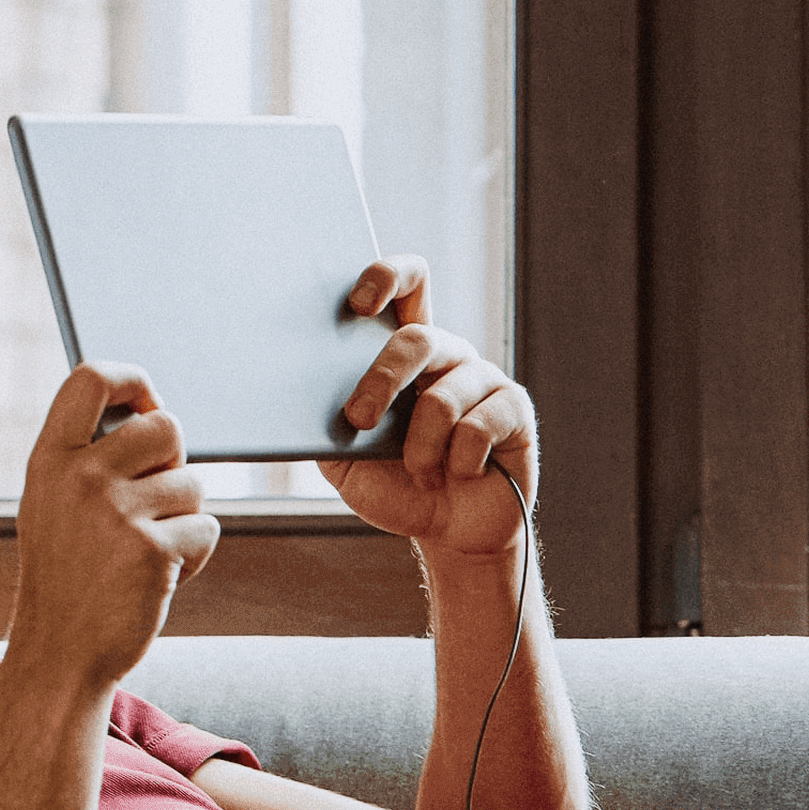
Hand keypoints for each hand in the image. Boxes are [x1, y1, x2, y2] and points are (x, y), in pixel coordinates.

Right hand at [10, 363, 219, 688]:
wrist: (61, 652)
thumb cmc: (66, 575)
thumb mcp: (52, 505)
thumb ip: (87, 458)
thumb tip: (154, 412)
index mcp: (50, 460)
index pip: (92, 378)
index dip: (133, 379)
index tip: (146, 402)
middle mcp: (81, 478)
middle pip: (166, 426)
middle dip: (174, 463)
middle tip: (152, 503)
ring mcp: (117, 513)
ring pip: (193, 483)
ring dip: (184, 517)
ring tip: (146, 551)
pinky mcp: (154, 550)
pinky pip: (206, 528)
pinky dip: (194, 555)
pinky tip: (159, 578)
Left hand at [321, 256, 537, 560]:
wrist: (447, 532)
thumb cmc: (394, 487)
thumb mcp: (344, 460)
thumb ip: (324, 426)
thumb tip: (293, 399)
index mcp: (406, 355)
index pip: (407, 286)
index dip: (385, 277)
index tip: (359, 303)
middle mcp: (448, 355)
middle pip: (418, 338)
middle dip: (382, 380)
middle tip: (361, 420)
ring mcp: (484, 379)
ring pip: (442, 397)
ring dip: (418, 448)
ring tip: (419, 472)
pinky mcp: (514, 408)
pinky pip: (477, 427)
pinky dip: (456, 462)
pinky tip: (458, 475)